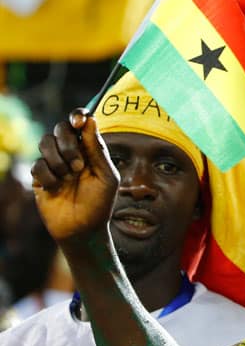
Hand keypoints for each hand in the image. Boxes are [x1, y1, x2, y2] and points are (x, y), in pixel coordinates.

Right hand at [30, 110, 118, 243]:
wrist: (83, 229)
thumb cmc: (100, 203)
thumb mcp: (106, 176)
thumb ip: (97, 150)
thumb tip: (90, 121)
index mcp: (89, 148)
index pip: (80, 123)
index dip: (77, 116)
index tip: (79, 121)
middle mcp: (70, 152)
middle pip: (60, 128)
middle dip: (68, 144)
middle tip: (79, 165)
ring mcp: (53, 163)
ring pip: (45, 142)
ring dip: (58, 159)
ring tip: (69, 177)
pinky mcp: (39, 176)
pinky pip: (37, 164)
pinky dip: (48, 175)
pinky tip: (56, 188)